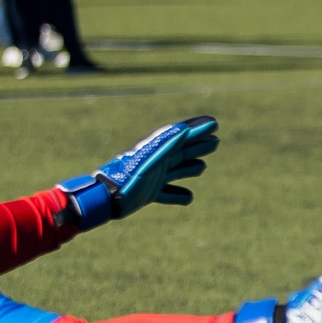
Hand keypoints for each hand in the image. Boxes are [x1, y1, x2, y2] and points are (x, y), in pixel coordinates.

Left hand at [59, 116, 220, 227]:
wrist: (105, 199)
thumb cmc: (126, 178)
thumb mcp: (149, 159)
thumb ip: (165, 144)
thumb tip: (183, 128)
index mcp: (158, 150)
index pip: (182, 136)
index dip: (198, 129)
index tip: (214, 123)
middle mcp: (157, 162)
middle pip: (182, 152)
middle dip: (198, 146)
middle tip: (216, 141)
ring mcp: (153, 178)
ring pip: (176, 171)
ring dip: (190, 168)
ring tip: (202, 167)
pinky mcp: (149, 193)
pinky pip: (167, 194)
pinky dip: (178, 195)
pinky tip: (188, 197)